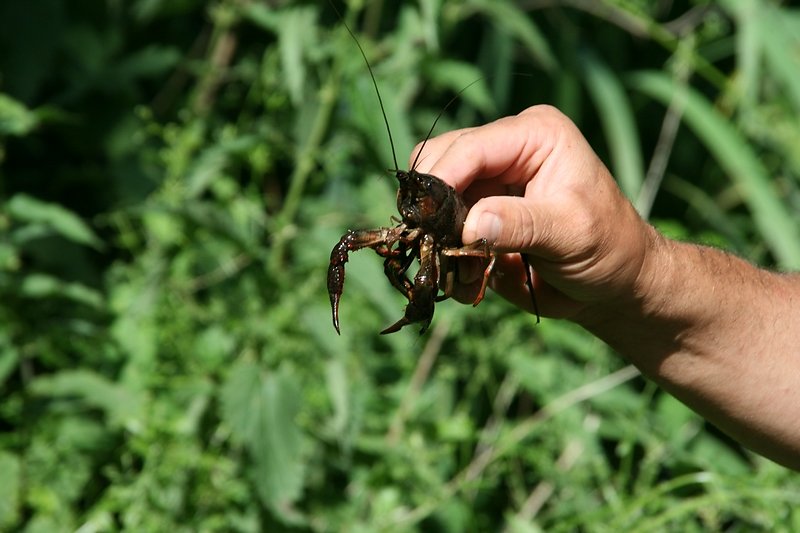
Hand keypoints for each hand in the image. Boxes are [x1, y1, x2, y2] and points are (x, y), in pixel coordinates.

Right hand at [411, 105, 655, 319]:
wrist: (616, 284)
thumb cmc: (610, 248)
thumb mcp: (571, 233)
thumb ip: (521, 224)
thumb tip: (469, 226)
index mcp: (534, 134)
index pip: (471, 147)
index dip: (442, 180)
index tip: (424, 221)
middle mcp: (507, 149)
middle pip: (440, 162)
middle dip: (434, 208)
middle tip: (436, 247)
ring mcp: (490, 181)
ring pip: (433, 198)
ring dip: (437, 236)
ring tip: (459, 272)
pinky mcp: (479, 212)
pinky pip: (442, 229)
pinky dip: (445, 255)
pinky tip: (467, 280)